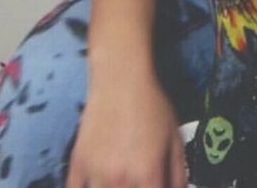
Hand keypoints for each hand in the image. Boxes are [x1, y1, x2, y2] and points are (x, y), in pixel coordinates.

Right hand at [66, 71, 186, 187]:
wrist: (120, 79)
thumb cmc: (151, 106)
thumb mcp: (175, 138)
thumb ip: (179, 174)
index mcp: (147, 174)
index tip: (154, 187)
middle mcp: (120, 179)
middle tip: (138, 182)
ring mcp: (95, 174)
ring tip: (120, 182)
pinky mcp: (77, 165)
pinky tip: (95, 185)